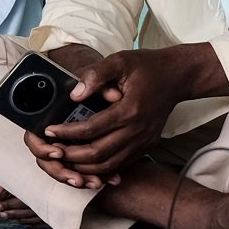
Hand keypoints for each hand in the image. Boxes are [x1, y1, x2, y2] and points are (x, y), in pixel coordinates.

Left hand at [23, 43, 227, 189]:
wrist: (179, 76)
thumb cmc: (147, 66)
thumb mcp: (120, 60)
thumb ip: (96, 74)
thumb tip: (74, 95)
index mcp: (129, 110)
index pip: (91, 129)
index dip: (67, 133)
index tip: (49, 130)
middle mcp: (137, 131)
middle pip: (99, 154)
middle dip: (71, 156)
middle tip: (51, 150)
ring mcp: (144, 141)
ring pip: (110, 165)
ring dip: (85, 167)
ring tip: (64, 159)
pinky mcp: (147, 146)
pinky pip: (122, 164)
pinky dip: (102, 168)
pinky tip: (86, 164)